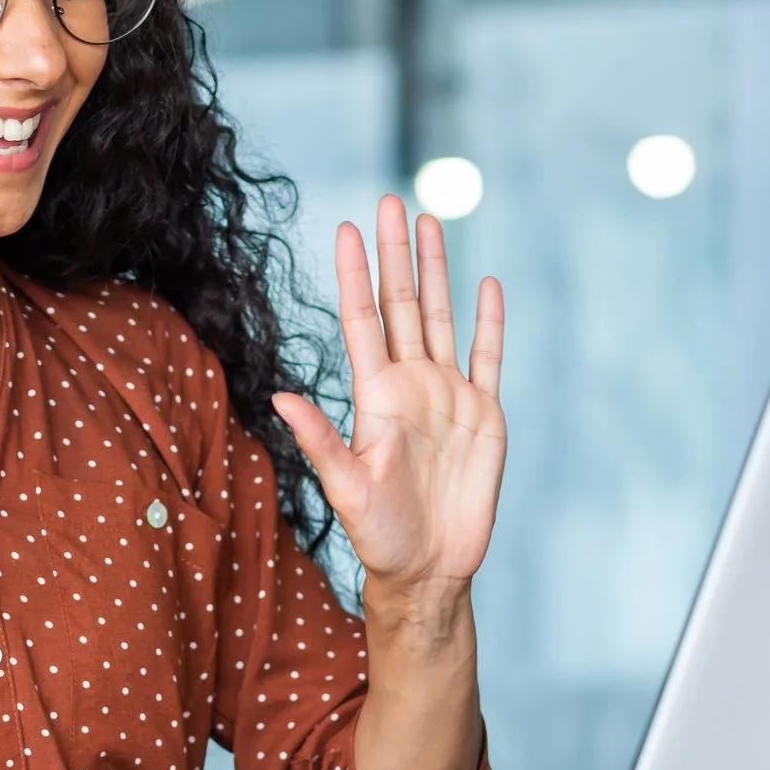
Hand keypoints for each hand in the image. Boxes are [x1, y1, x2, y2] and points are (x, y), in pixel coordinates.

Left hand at [271, 195, 506, 632]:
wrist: (430, 568)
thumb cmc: (380, 535)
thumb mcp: (346, 489)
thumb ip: (320, 442)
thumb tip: (280, 399)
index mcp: (375, 396)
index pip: (362, 321)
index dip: (356, 274)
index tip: (345, 228)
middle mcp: (410, 385)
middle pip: (402, 304)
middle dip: (396, 253)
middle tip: (390, 200)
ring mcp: (448, 395)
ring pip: (440, 317)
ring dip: (436, 270)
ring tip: (429, 221)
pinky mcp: (484, 414)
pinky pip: (488, 357)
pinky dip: (489, 322)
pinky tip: (487, 284)